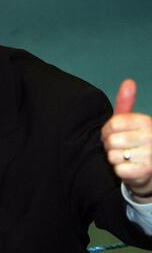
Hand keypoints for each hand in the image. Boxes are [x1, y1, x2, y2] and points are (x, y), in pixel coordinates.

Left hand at [101, 79, 151, 199]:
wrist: (148, 169)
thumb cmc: (135, 142)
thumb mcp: (131, 122)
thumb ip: (126, 103)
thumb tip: (128, 81)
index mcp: (146, 121)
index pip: (112, 124)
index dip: (106, 132)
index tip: (112, 135)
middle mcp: (151, 136)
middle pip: (111, 140)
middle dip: (110, 146)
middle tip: (119, 148)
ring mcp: (151, 154)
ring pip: (113, 156)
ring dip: (114, 159)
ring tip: (125, 158)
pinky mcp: (146, 171)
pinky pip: (119, 170)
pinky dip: (119, 170)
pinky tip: (128, 168)